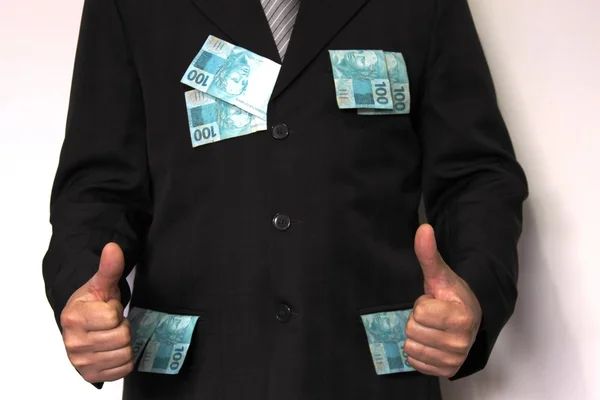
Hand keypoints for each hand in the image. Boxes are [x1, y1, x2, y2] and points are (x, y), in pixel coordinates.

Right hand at [60, 243, 133, 382]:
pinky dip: (124, 359)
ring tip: (112, 335)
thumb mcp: (101, 284)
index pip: (113, 317)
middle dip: (122, 327)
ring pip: (124, 354)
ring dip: (125, 344)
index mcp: (73, 318)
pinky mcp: (91, 376)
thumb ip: (109, 267)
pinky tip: (114, 349)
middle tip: (112, 324)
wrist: (82, 325)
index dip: (117, 311)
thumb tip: (113, 247)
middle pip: (122, 337)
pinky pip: (123, 370)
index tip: (108, 309)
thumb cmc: (93, 304)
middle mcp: (73, 343)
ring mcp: (81, 362)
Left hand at [404, 224, 481, 377]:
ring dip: (417, 336)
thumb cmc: (453, 298)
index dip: (423, 304)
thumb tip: (423, 228)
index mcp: (461, 319)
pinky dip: (419, 352)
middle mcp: (460, 343)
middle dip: (418, 320)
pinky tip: (431, 342)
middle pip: (412, 330)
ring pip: (411, 347)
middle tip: (433, 316)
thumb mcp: (440, 275)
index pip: (419, 313)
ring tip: (432, 328)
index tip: (436, 303)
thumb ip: (429, 254)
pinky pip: (415, 362)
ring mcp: (454, 360)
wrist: (470, 321)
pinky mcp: (446, 372)